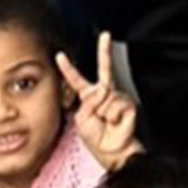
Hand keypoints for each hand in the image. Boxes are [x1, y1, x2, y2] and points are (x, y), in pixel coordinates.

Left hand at [56, 32, 139, 169]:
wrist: (113, 151)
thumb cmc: (97, 139)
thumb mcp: (81, 120)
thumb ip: (87, 103)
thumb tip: (102, 92)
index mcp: (89, 97)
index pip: (76, 80)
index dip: (68, 68)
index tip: (59, 56)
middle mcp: (104, 94)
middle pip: (104, 68)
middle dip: (104, 50)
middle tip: (105, 35)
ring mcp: (116, 97)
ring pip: (105, 95)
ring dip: (103, 112)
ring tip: (107, 122)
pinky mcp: (128, 103)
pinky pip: (115, 105)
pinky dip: (113, 115)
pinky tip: (116, 121)